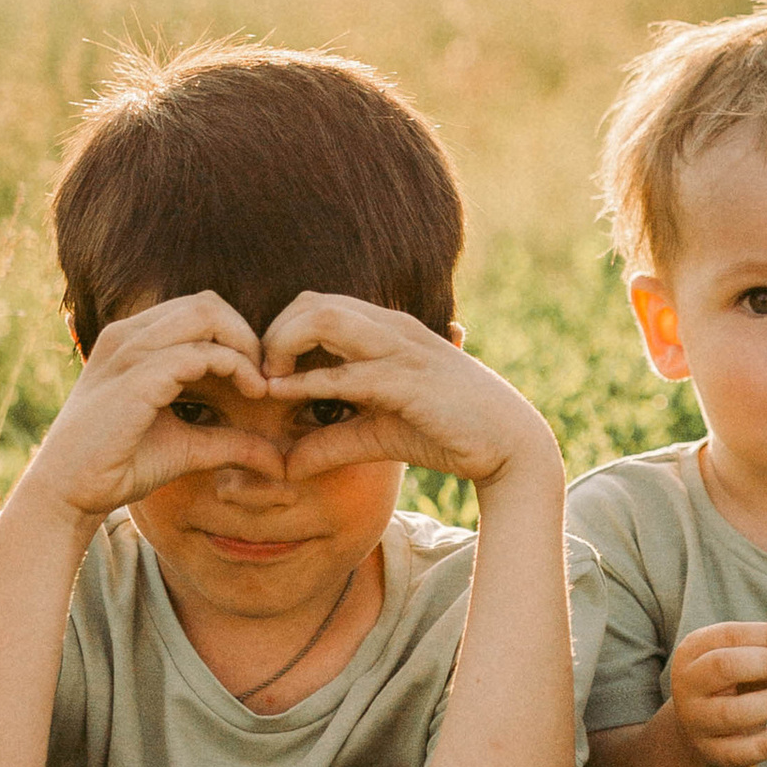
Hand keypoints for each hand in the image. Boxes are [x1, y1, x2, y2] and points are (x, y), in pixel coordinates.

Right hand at [21, 295, 276, 527]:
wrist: (69, 493)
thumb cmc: (119, 466)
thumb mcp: (187, 446)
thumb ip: (229, 442)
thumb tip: (277, 459)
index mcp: (132, 340)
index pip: (199, 311)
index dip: (237, 336)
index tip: (259, 376)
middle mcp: (128, 335)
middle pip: (207, 303)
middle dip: (247, 334)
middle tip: (266, 375)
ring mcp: (129, 352)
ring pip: (206, 315)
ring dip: (245, 346)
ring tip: (261, 384)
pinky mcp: (136, 377)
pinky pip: (200, 352)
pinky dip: (235, 366)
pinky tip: (251, 392)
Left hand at [259, 296, 563, 493]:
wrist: (508, 443)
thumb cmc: (445, 430)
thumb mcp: (376, 434)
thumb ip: (330, 442)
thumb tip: (284, 465)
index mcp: (384, 328)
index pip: (313, 305)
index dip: (278, 334)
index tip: (264, 377)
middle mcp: (389, 327)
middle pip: (309, 301)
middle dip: (272, 336)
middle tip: (259, 379)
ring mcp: (400, 348)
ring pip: (322, 317)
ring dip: (283, 346)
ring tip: (269, 384)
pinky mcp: (408, 380)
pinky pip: (347, 372)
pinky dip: (307, 383)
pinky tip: (285, 399)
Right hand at [667, 623, 766, 766]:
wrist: (705, 728)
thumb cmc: (734, 682)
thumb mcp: (745, 659)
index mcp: (693, 650)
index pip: (729, 635)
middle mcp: (686, 683)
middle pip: (724, 667)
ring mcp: (694, 720)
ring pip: (731, 712)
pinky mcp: (708, 752)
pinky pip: (738, 751)